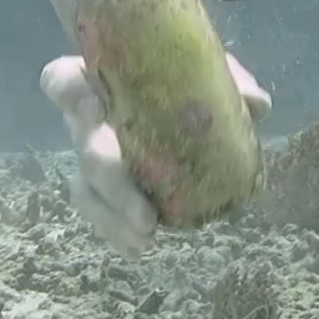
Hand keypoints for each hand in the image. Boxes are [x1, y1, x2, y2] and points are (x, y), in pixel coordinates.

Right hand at [40, 52, 271, 255]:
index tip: (98, 110)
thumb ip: (229, 80)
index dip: (70, 95)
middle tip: (144, 209)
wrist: (182, 100)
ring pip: (86, 187)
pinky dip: (117, 231)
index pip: (62, 80)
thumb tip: (257, 104)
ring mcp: (92, 157)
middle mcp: (87, 120)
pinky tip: (139, 248)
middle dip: (111, 179)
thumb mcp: (206, 70)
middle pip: (83, 145)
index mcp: (100, 80)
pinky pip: (100, 212)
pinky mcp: (104, 191)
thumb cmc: (184, 78)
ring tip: (147, 235)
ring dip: (112, 215)